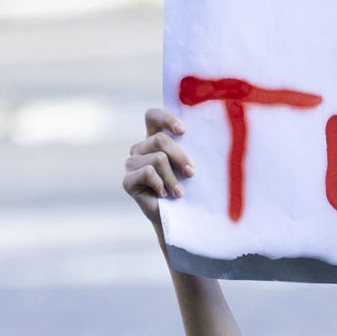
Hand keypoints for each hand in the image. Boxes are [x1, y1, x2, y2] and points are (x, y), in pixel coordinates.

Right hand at [123, 109, 194, 227]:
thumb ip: (191, 147)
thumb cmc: (189, 189)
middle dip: (179, 157)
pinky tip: (164, 195)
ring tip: (179, 192)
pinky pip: (148, 173)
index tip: (183, 132)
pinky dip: (161, 185)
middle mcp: (140, 149)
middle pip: (159, 140)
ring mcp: (131, 164)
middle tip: (191, 173)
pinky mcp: (127, 181)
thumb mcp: (190, 164)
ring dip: (172, 178)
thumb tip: (209, 131)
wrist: (180, 219)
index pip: (152, 117)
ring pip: (157, 159)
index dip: (165, 118)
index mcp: (153, 139)